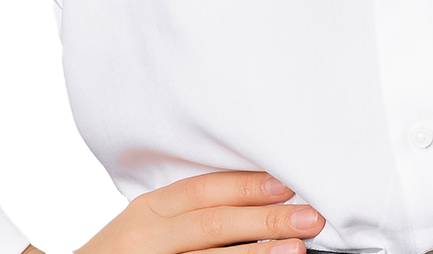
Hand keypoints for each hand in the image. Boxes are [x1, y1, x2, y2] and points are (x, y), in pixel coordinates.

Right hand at [65, 170, 325, 253]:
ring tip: (295, 250)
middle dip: (264, 219)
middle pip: (211, 224)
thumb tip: (256, 204)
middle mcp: (145, 238)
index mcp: (146, 210)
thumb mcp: (146, 225)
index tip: (286, 184)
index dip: (246, 186)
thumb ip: (186, 213)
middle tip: (309, 218)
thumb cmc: (122, 253)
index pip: (202, 192)